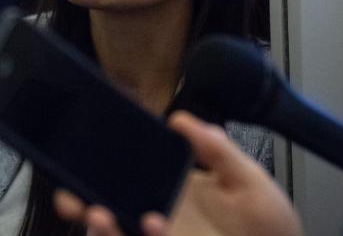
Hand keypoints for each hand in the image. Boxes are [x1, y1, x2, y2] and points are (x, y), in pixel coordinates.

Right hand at [54, 111, 301, 235]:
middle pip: (105, 208)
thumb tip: (179, 119)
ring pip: (113, 233)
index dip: (98, 165)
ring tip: (100, 214)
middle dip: (79, 201)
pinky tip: (149, 227)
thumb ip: (217, 149)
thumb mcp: (249, 179)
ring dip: (99, 226)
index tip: (84, 150)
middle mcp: (156, 218)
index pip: (125, 174)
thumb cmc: (269, 228)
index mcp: (169, 189)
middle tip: (73, 196)